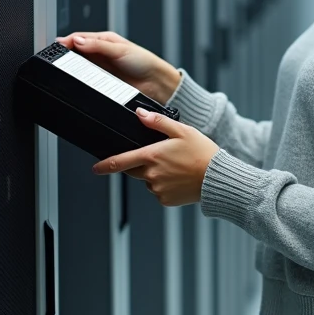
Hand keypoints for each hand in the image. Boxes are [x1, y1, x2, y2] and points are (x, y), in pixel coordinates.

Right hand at [55, 31, 180, 103]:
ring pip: (79, 65)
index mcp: (105, 40)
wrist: (155, 83)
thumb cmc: (144, 62)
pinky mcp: (102, 81)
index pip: (80, 37)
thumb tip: (78, 41)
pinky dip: (80, 79)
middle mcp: (101, 53)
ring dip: (72, 67)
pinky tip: (75, 80)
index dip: (67, 41)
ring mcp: (100, 68)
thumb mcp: (120, 49)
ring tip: (63, 68)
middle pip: (77, 51)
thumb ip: (98, 46)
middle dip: (66, 53)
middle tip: (56, 58)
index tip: (57, 46)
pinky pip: (86, 79)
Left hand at [92, 109, 220, 206]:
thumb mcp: (182, 131)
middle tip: (162, 159)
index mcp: (152, 156)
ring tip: (178, 168)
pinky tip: (180, 179)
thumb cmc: (202, 153)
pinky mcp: (165, 200)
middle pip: (134, 170)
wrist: (217, 178)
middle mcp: (151, 174)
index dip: (105, 165)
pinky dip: (166, 186)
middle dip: (141, 164)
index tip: (96, 168)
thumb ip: (158, 122)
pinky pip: (159, 191)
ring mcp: (157, 188)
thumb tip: (140, 114)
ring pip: (149, 181)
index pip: (121, 161)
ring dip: (156, 175)